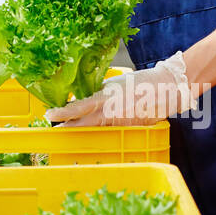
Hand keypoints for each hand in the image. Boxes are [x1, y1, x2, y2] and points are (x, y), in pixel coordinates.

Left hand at [44, 51, 197, 125]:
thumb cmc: (138, 82)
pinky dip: (102, 132)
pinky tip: (97, 130)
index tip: (49, 115)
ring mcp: (121, 124)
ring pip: (96, 131)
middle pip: (84, 124)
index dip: (63, 113)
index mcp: (106, 98)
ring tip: (70, 128)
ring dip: (83, 130)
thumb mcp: (113, 84)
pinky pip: (111, 133)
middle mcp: (112, 113)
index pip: (79, 108)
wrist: (166, 88)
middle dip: (68, 127)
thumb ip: (97, 94)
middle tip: (55, 128)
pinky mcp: (130, 130)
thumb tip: (82, 102)